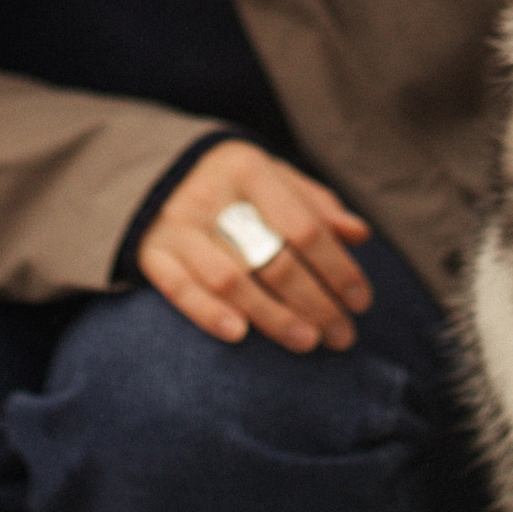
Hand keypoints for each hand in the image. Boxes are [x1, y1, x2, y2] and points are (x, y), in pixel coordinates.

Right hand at [137, 140, 374, 352]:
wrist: (152, 169)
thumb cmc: (231, 181)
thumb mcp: (272, 176)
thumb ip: (314, 204)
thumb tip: (360, 234)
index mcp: (249, 169)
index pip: (304, 227)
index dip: (338, 268)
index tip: (361, 301)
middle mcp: (212, 195)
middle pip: (272, 258)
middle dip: (314, 302)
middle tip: (342, 335)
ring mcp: (178, 225)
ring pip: (230, 280)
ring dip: (273, 316)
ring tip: (307, 342)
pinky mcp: (151, 251)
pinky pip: (179, 288)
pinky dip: (208, 314)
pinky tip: (240, 335)